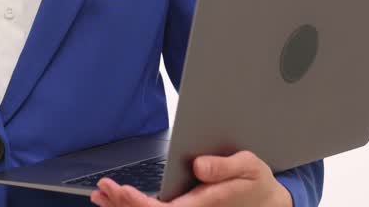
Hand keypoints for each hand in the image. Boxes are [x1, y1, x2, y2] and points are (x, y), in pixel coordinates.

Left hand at [89, 151, 291, 206]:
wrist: (267, 201)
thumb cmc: (256, 183)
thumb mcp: (248, 167)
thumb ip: (224, 168)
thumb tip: (199, 166)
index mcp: (203, 205)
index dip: (139, 204)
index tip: (123, 190)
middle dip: (123, 204)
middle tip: (105, 187)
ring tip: (101, 194)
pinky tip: (113, 202)